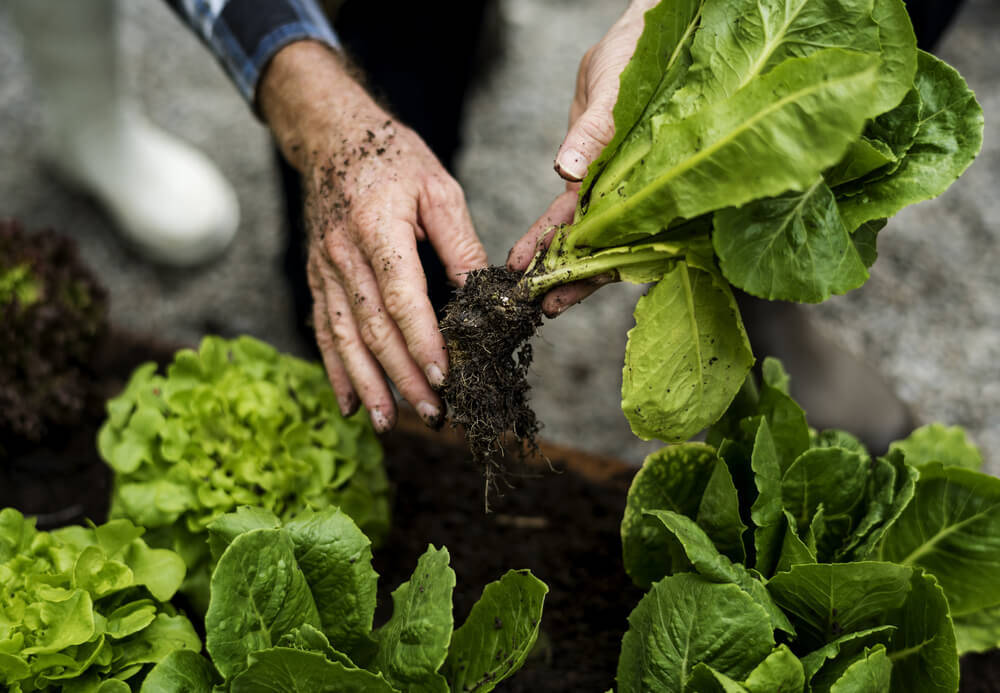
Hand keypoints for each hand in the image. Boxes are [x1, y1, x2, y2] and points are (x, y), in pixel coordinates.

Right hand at [259, 41, 486, 431]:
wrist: (331, 135)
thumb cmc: (393, 158)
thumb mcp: (439, 189)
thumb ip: (460, 244)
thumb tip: (484, 295)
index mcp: (378, 227)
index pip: (401, 297)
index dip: (422, 341)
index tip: (444, 376)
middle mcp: (343, 253)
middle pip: (373, 327)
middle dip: (403, 376)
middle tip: (433, 412)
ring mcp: (324, 268)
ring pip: (344, 337)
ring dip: (368, 384)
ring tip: (389, 422)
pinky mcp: (317, 278)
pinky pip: (324, 330)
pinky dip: (336, 370)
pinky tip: (349, 403)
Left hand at [508, 0, 658, 314]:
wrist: (637, 34)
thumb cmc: (641, 55)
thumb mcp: (617, 89)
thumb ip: (596, 130)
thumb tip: (566, 169)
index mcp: (642, 180)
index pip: (613, 235)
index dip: (585, 267)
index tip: (556, 291)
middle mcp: (629, 190)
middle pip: (599, 246)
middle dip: (568, 278)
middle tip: (536, 307)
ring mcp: (612, 185)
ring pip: (583, 234)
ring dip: (556, 262)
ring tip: (526, 290)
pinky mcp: (594, 172)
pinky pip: (571, 210)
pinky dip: (550, 232)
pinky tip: (528, 255)